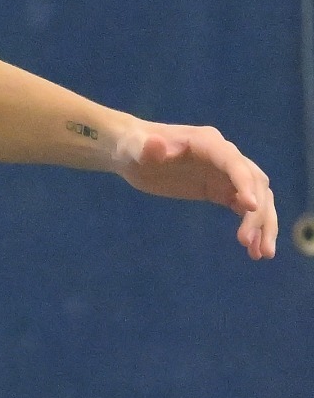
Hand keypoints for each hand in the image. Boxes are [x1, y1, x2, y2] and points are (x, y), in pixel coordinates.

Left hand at [116, 122, 275, 258]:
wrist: (133, 152)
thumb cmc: (134, 147)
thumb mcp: (135, 148)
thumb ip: (147, 149)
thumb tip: (154, 144)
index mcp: (208, 143)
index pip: (234, 163)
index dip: (244, 183)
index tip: (251, 207)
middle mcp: (224, 157)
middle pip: (254, 183)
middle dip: (258, 212)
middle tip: (248, 242)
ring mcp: (225, 174)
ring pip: (258, 198)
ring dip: (264, 224)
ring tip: (262, 254)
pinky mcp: (220, 190)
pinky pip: (244, 208)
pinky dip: (252, 226)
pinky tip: (253, 249)